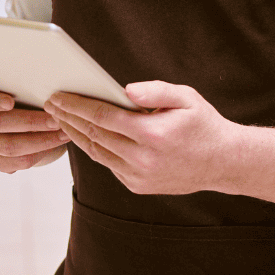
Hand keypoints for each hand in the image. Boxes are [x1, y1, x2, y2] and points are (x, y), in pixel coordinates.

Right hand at [0, 84, 69, 172]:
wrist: (18, 115)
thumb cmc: (17, 92)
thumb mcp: (14, 84)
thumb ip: (20, 83)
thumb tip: (46, 85)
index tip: (10, 102)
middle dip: (30, 122)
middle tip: (54, 119)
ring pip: (9, 147)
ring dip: (40, 140)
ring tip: (61, 132)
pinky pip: (16, 163)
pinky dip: (39, 154)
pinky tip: (54, 144)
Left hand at [45, 81, 238, 194]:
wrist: (223, 163)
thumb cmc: (203, 125)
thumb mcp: (185, 97)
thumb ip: (154, 90)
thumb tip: (124, 89)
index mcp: (152, 134)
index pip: (103, 117)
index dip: (76, 106)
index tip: (58, 96)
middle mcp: (143, 159)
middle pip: (94, 134)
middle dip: (69, 117)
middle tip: (50, 104)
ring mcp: (139, 176)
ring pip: (97, 152)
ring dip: (76, 134)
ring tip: (61, 118)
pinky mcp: (138, 186)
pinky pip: (109, 164)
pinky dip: (94, 148)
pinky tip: (84, 134)